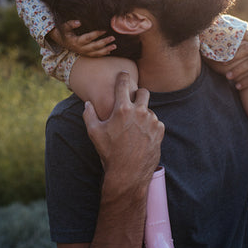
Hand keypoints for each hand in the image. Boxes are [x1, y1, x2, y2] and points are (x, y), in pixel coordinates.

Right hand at [49, 21, 115, 56]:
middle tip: (113, 38)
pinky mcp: (84, 54)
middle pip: (94, 46)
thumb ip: (70, 24)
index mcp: (76, 41)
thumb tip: (78, 22)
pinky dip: (102, 54)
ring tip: (114, 46)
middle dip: (104, 42)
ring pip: (96, 53)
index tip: (104, 30)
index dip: (96, 34)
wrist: (60, 41)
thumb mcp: (64, 27)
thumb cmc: (64, 32)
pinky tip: (109, 51)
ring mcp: (83, 52)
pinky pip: (94, 56)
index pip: (88, 38)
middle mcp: (80, 48)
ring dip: (106, 50)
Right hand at [82, 72, 163, 190]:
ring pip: (149, 109)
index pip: (123, 84)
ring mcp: (152, 121)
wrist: (128, 174)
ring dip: (143, 114)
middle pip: (144, 91)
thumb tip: (87, 103)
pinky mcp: (160, 131)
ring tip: (134, 128)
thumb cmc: (109, 153)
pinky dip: (150, 126)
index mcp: (122, 109)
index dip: (123, 76)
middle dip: (138, 94)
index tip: (124, 73)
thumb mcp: (94, 133)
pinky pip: (156, 122)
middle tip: (133, 102)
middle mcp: (139, 112)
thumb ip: (89, 115)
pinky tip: (142, 136)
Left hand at [225, 29, 247, 104]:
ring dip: (237, 71)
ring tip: (228, 77)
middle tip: (221, 64)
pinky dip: (246, 81)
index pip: (246, 35)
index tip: (219, 47)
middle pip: (246, 48)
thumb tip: (226, 48)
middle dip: (232, 57)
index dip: (232, 40)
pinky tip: (238, 86)